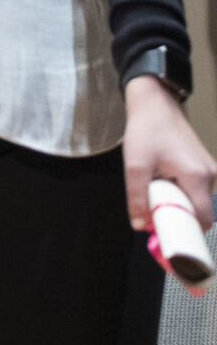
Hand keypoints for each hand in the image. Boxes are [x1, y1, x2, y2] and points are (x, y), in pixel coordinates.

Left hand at [123, 75, 215, 233]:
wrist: (155, 105)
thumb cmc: (146, 131)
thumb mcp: (135, 165)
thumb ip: (137, 197)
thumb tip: (139, 225)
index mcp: (197, 176)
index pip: (203, 218)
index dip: (188, 232)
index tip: (171, 238)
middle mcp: (210, 175)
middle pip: (200, 211)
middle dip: (178, 217)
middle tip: (155, 214)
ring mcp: (210, 170)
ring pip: (196, 201)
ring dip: (177, 203)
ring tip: (156, 190)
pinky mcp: (204, 167)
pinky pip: (195, 190)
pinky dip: (180, 193)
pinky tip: (163, 183)